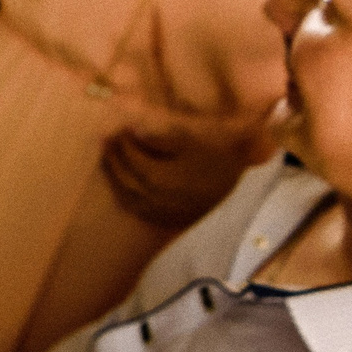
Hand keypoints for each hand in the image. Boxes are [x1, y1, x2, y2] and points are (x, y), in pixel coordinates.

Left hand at [98, 104, 269, 231]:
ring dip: (113, 178)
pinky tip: (122, 186)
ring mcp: (161, 213)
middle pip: (124, 179)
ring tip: (108, 161)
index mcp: (161, 177)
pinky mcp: (168, 221)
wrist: (245, 189)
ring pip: (127, 197)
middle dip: (113, 159)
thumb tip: (135, 132)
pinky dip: (125, 197)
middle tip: (106, 142)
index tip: (119, 130)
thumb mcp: (194, 141)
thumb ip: (162, 138)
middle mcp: (156, 199)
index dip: (123, 144)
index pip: (132, 159)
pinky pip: (137, 211)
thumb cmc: (221, 159)